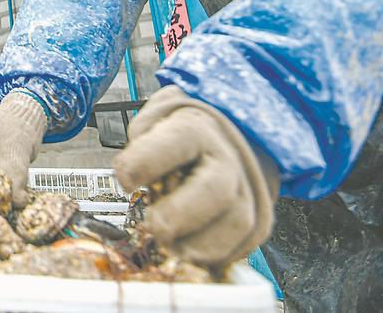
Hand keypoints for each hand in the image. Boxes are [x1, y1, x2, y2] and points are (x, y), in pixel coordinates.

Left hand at [113, 86, 278, 265]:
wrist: (230, 139)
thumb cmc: (183, 136)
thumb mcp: (153, 124)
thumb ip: (139, 145)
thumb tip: (129, 173)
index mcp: (195, 130)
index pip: (174, 143)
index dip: (145, 163)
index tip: (124, 179)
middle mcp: (227, 159)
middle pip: (215, 190)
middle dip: (179, 215)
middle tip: (154, 227)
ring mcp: (248, 191)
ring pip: (235, 224)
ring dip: (196, 245)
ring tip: (169, 245)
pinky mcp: (258, 221)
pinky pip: (240, 247)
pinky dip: (212, 258)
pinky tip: (189, 251)